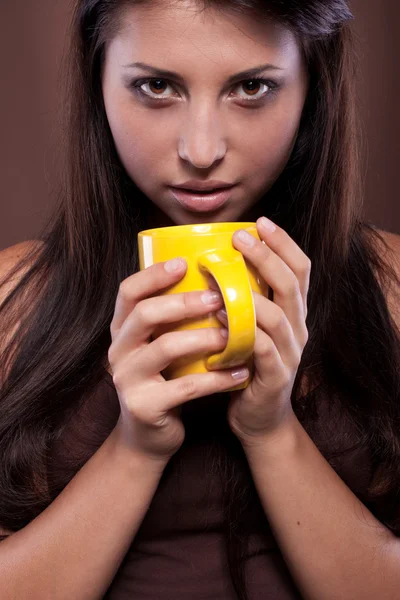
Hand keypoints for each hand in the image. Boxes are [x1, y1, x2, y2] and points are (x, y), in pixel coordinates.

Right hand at [108, 258, 248, 466]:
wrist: (149, 435)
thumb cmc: (165, 379)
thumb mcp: (162, 345)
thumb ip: (176, 319)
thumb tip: (217, 281)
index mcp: (123, 329)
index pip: (128, 291)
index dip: (153, 274)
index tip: (184, 262)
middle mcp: (119, 350)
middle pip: (144, 314)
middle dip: (183, 302)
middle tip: (217, 297)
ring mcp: (128, 379)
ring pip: (165, 347)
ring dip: (204, 338)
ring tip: (233, 334)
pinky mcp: (144, 406)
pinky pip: (186, 387)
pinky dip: (217, 379)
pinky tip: (240, 372)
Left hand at [213, 217, 310, 447]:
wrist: (258, 418)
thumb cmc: (247, 365)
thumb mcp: (250, 327)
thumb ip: (242, 299)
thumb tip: (212, 262)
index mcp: (293, 312)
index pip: (299, 269)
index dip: (284, 243)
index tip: (261, 222)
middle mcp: (298, 328)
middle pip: (291, 284)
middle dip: (266, 256)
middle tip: (239, 238)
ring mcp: (290, 353)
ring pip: (277, 316)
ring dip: (248, 295)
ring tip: (219, 279)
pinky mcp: (275, 377)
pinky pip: (262, 350)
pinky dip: (242, 333)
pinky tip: (218, 321)